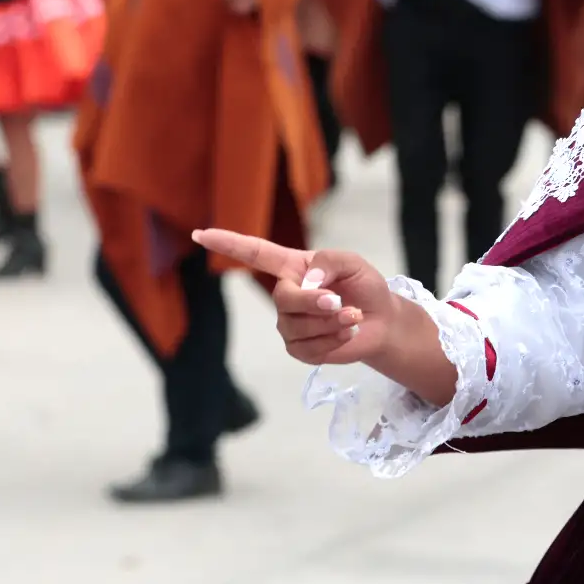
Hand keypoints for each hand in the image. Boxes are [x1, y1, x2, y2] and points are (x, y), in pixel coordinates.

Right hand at [192, 229, 393, 365]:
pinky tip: (347, 333)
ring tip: (353, 316)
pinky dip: (334, 340)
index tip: (199, 235)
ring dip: (332, 322)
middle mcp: (285, 295)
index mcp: (293, 267)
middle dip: (314, 303)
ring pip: (297, 325)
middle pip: (283, 298)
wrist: (383, 321)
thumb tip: (304, 281)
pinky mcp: (300, 348)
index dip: (227, 244)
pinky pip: (308, 347)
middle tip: (340, 303)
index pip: (254, 254)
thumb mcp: (353, 263)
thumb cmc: (365, 287)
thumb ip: (328, 262)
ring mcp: (289, 323)